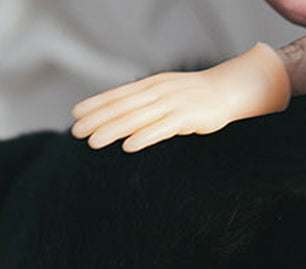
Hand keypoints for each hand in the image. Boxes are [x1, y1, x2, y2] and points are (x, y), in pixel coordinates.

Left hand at [71, 43, 289, 151]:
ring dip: (113, 130)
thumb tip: (126, 121)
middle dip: (97, 120)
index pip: (118, 95)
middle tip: (76, 133)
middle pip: (122, 107)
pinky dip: (144, 136)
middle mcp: (158, 91)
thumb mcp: (168, 98)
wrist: (230, 91)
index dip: (95, 104)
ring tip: (94, 142)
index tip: (75, 115)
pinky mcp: (187, 117)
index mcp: (151, 85)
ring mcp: (172, 103)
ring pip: (136, 118)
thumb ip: (147, 106)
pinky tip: (128, 146)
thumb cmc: (197, 99)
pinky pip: (162, 129)